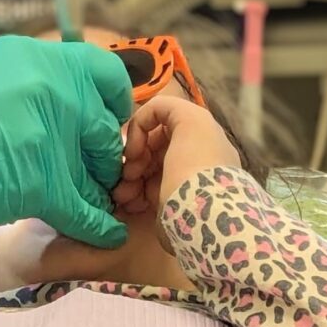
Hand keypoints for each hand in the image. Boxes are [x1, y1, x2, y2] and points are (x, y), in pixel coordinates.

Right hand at [0, 35, 132, 248]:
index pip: (103, 71)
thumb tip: (50, 104)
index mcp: (33, 57)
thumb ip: (22, 86)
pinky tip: (101, 232)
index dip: (109, 102)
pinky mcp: (42, 180)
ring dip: (96, 189)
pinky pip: (85, 209)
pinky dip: (96, 225)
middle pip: (104, 124)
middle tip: (88, 171)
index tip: (98, 122)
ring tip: (90, 202)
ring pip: (99, 169)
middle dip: (100, 152)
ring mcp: (49, 131)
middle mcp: (50, 85)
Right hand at [114, 96, 239, 213]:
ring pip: (144, 169)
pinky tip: (129, 204)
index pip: (159, 119)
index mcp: (198, 132)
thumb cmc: (195, 167)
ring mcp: (181, 178)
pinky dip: (135, 195)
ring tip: (120, 195)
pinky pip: (147, 192)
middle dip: (131, 157)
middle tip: (123, 174)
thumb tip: (145, 118)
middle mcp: (191, 152)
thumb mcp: (190, 121)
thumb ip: (167, 107)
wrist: (206, 219)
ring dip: (128, 178)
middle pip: (149, 145)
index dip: (140, 129)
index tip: (132, 149)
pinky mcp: (174, 202)